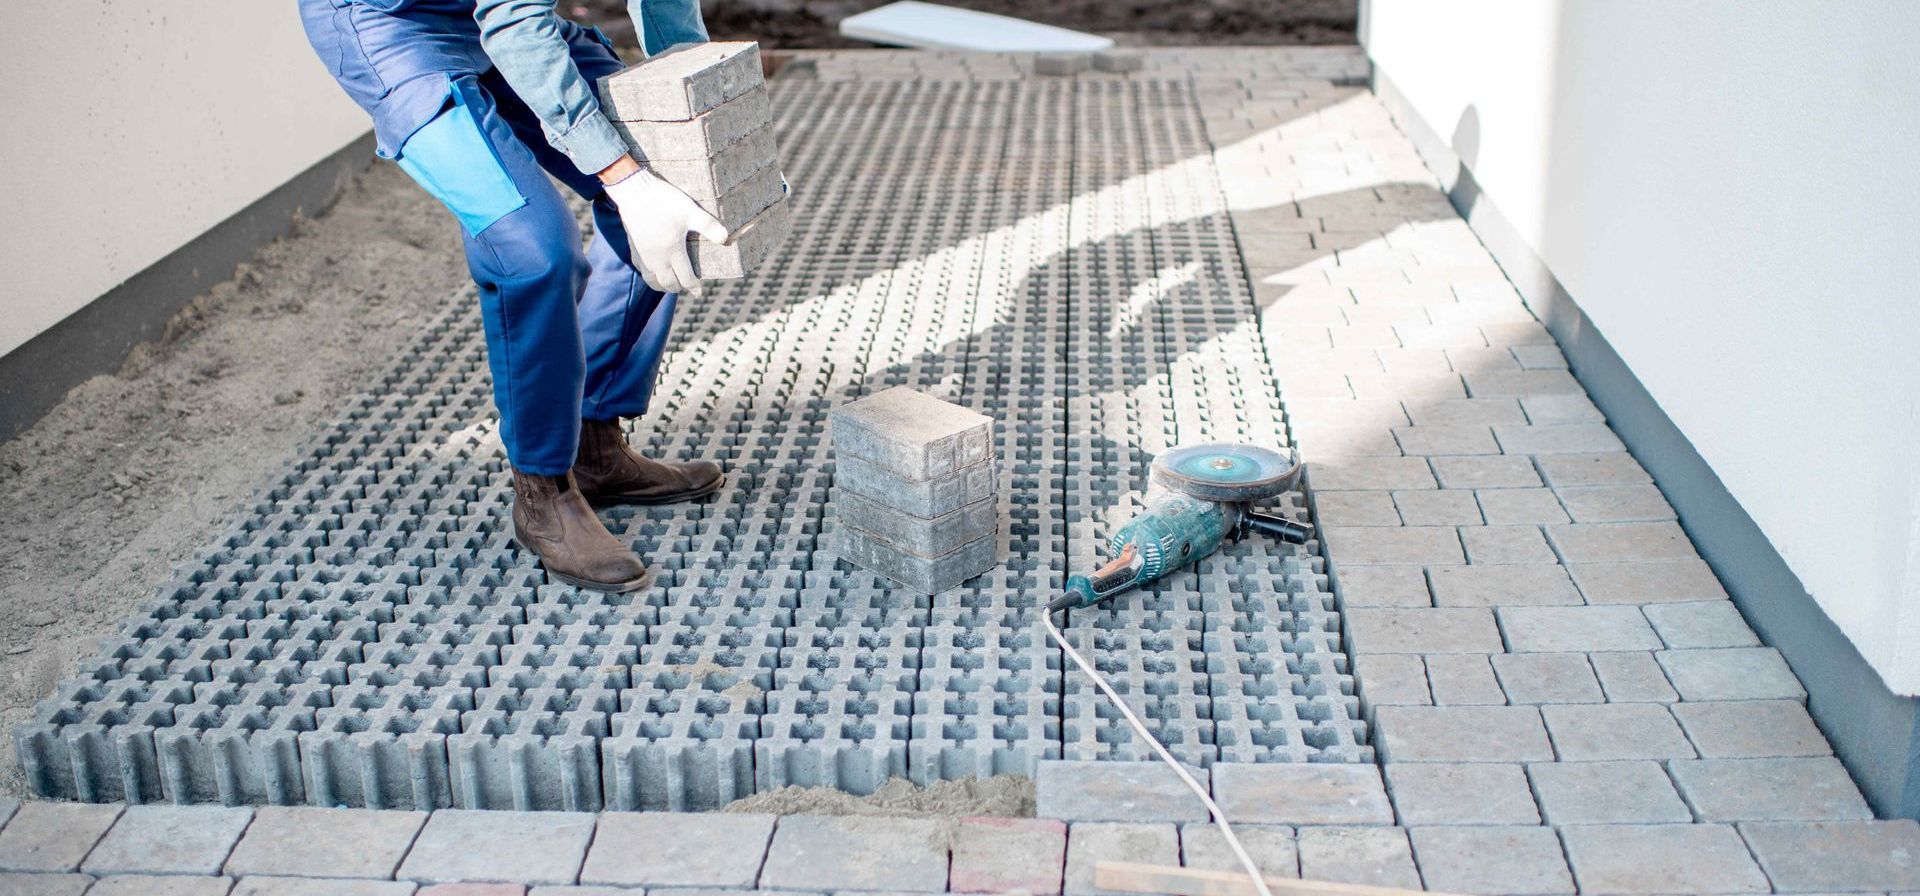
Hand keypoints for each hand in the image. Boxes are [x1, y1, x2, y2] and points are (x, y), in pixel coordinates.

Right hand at [600, 163, 728, 294]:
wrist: (633, 191)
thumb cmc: (664, 201)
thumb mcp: (690, 211)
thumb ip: (708, 226)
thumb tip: (726, 238)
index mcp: (673, 252)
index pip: (685, 278)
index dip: (693, 287)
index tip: (699, 292)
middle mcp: (657, 258)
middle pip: (668, 283)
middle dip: (679, 288)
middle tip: (686, 287)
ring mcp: (643, 255)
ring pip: (652, 280)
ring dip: (662, 286)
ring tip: (669, 284)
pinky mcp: (633, 248)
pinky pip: (641, 270)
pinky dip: (649, 276)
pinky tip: (653, 271)